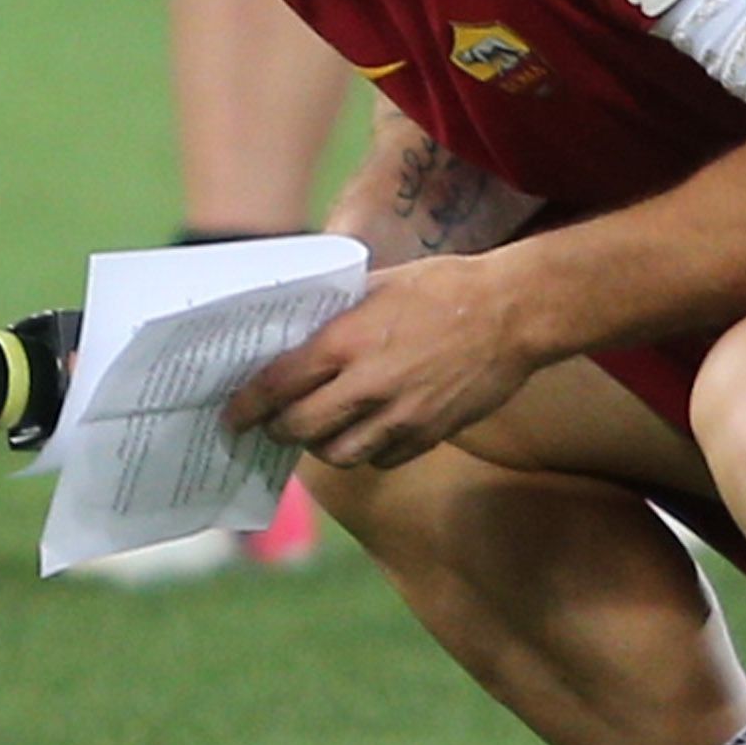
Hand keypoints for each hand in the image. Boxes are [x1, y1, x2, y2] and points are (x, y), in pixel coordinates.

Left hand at [225, 256, 540, 471]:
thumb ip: (336, 316)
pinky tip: (367, 432)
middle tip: (272, 425)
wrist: (512, 313)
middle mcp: (368, 385)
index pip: (279, 385)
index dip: (248, 406)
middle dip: (278, 430)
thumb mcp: (378, 285)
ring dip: (320, 445)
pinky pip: (382, 459)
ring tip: (319, 430)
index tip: (233, 416)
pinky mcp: (429, 435)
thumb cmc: (443, 288)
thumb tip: (296, 337)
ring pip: (338, 453)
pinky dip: (366, 451)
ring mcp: (400, 416)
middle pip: (300, 428)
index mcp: (348, 341)